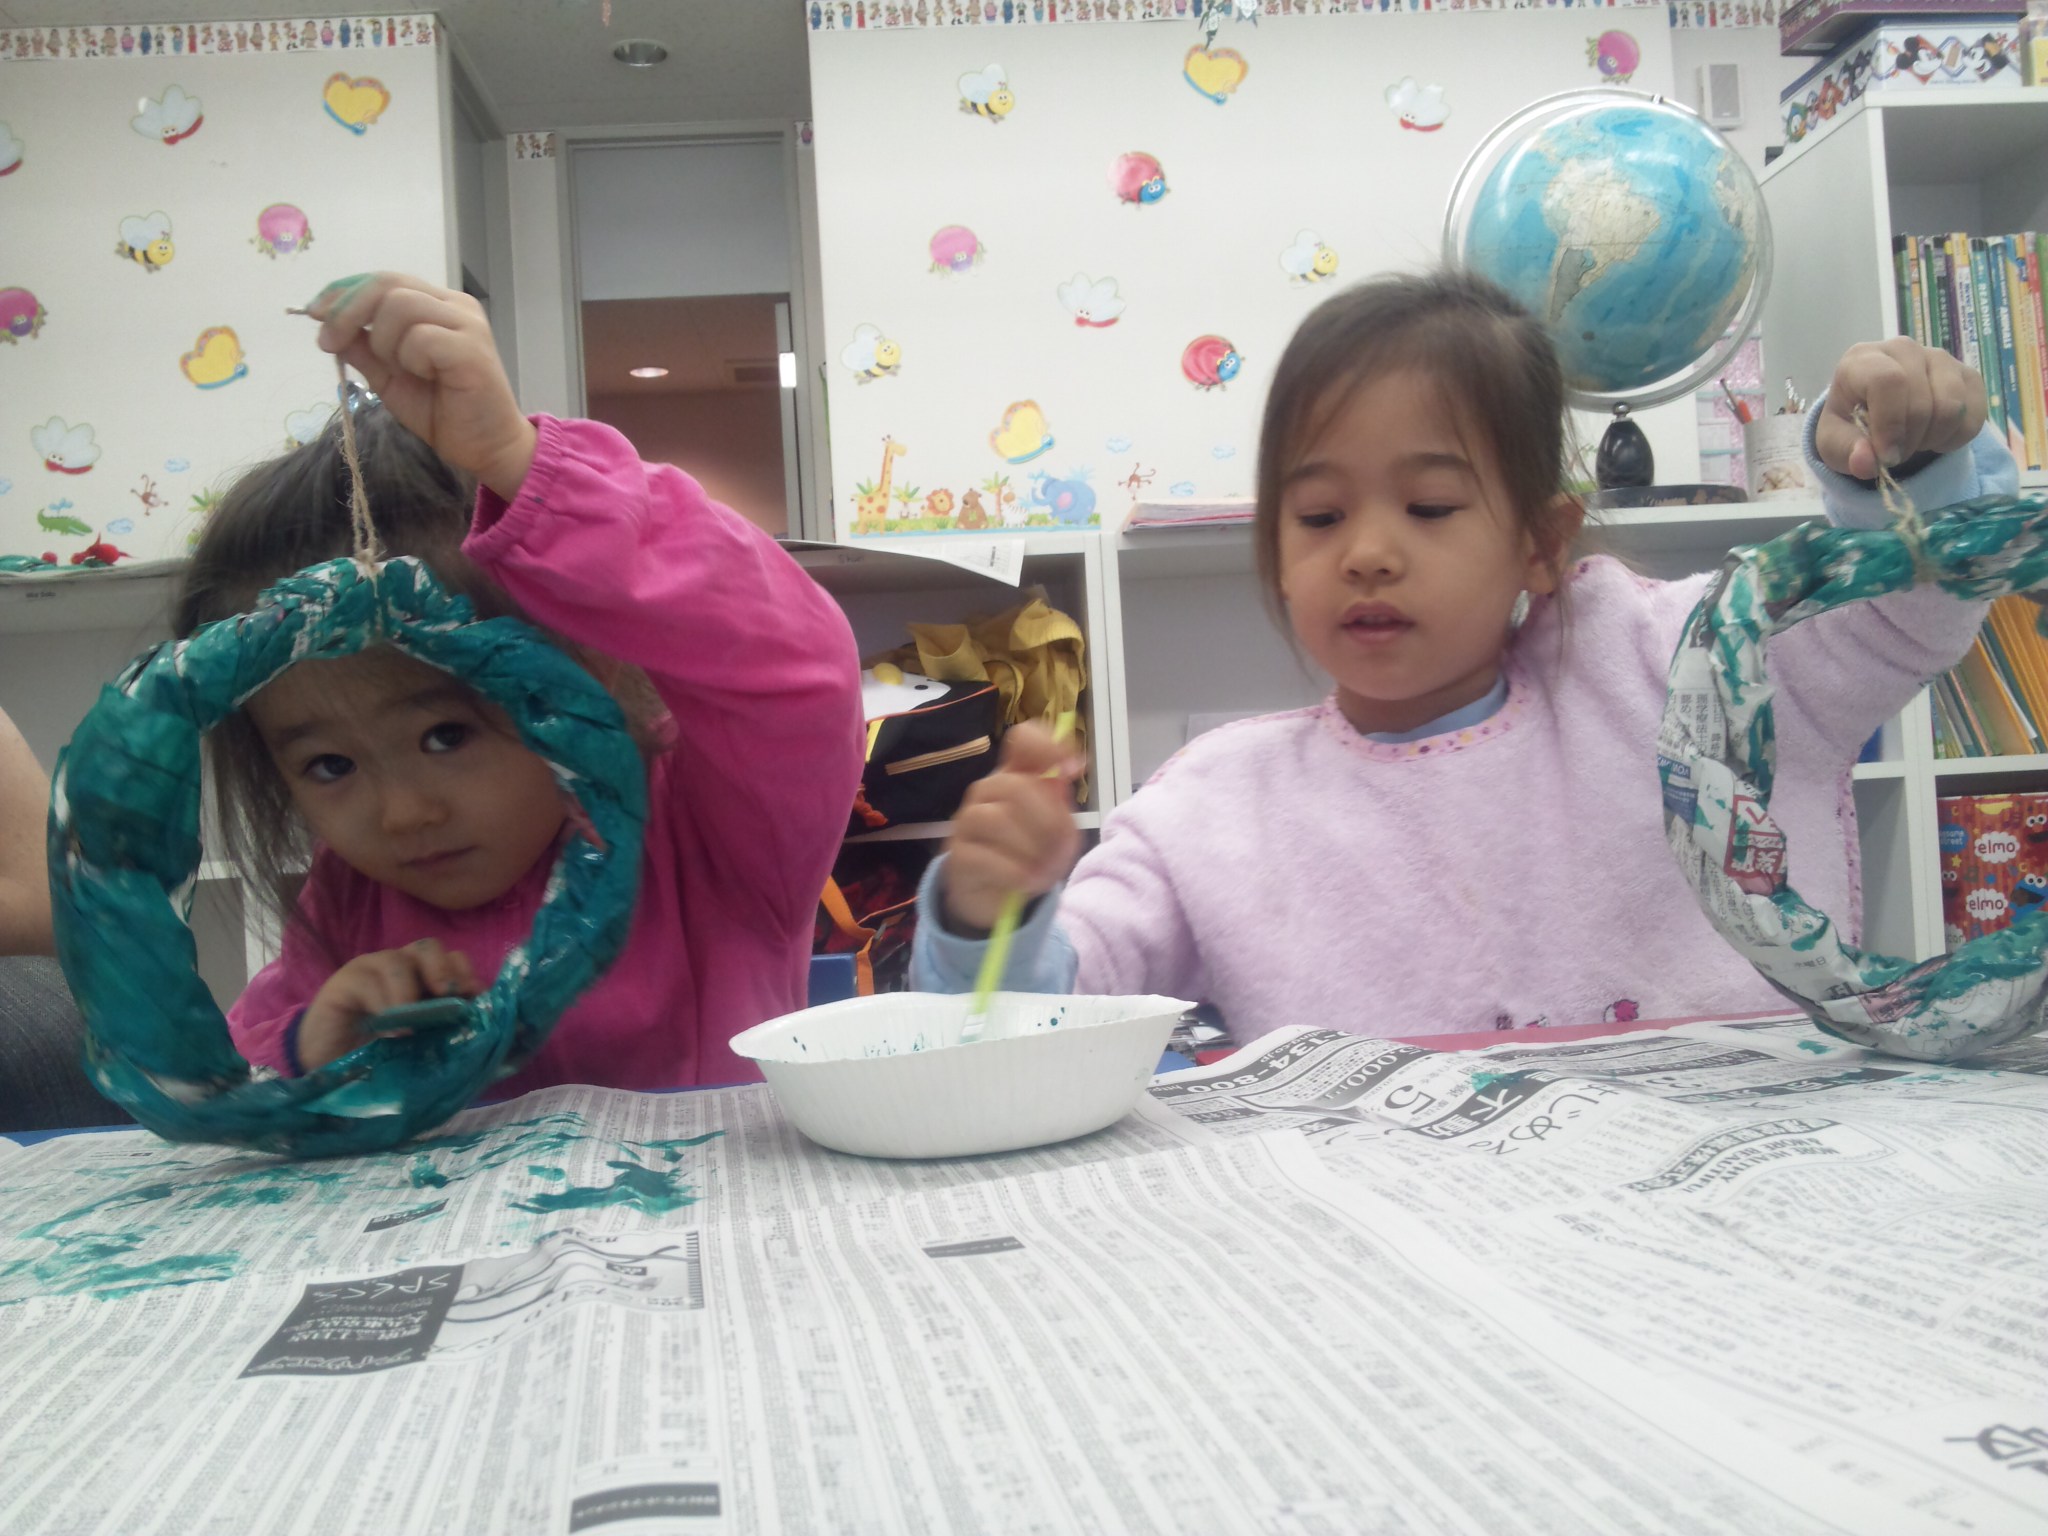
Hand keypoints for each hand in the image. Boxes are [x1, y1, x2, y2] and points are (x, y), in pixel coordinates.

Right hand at [298, 939, 479, 1071]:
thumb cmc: (379, 1052)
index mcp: (424, 978)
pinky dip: (384, 1002)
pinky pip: (367, 981)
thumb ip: (444, 1030)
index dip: (465, 973)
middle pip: (428, 948)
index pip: (452, 959)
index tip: (474, 996)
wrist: (327, 1063)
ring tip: (412, 1024)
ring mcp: (370, 970)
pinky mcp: (343, 982)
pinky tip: (392, 1031)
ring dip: (410, 989)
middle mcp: (400, 967)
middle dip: (443, 968)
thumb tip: (480, 1028)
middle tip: (446, 995)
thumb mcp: (420, 1041)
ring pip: (398, 960)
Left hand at [304, 273, 535, 500]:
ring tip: (402, 370)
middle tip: (329, 343)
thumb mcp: (387, 377)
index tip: (313, 313)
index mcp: (437, 305)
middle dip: (347, 311)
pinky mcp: (472, 348)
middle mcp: (454, 306)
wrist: (485, 448)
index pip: (383, 280)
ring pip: (400, 306)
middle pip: (387, 284)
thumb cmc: (441, 413)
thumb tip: (325, 323)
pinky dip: (410, 359)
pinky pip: (421, 338)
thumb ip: (363, 348)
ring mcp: (466, 324)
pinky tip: (426, 377)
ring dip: (384, 342)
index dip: (343, 291)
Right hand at [941, 723, 1084, 933]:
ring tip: (1043, 872)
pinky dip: (1013, 872)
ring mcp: (967, 821)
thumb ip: (1061, 803)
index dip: (1048, 746)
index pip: (1023, 741)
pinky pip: (984, 856)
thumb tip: (1067, 770)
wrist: (997, 900)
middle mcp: (988, 791)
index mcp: (1016, 778)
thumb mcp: (1056, 832)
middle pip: (1017, 787)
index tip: (1072, 770)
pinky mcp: (957, 854)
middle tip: (1059, 850)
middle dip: (1047, 821)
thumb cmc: (1029, 857)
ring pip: (997, 820)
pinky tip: (1026, 881)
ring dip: (1029, 849)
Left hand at [1815, 338, 1986, 480]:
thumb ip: (1846, 453)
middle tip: (1896, 452)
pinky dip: (1955, 438)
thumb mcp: (1835, 443)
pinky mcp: (1968, 375)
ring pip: (1952, 408)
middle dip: (1910, 440)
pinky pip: (1974, 414)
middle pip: (1922, 401)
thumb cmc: (1850, 424)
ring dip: (1933, 439)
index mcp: (1863, 359)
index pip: (1888, 381)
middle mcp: (1904, 349)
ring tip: (1913, 442)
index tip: (1887, 455)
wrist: (1876, 416)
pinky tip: (1934, 437)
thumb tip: (1865, 463)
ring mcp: (1940, 358)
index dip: (1890, 423)